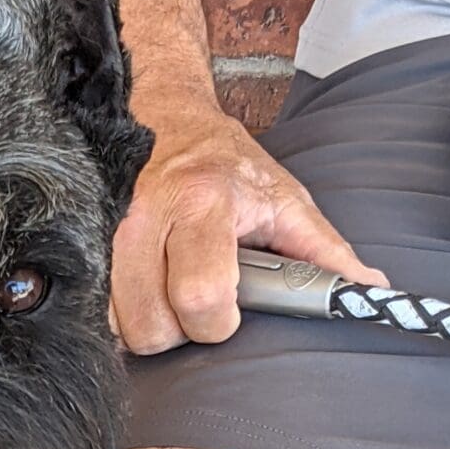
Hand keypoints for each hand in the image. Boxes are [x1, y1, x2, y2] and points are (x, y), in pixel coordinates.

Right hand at [111, 103, 387, 353]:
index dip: (216, 323)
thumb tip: (369, 290)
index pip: (202, 296)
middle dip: (180, 332)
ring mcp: (105, 232)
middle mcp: (146, 216)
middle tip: (197, 304)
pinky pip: (94, 313)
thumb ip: (322, 251)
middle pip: (153, 325)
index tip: (227, 313)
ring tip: (168, 295)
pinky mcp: (80, 246)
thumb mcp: (283, 198)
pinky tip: (139, 293)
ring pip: (118, 328)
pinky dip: (118, 317)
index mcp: (204, 203)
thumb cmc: (225, 164)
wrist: (162, 116)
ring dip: (146, 326)